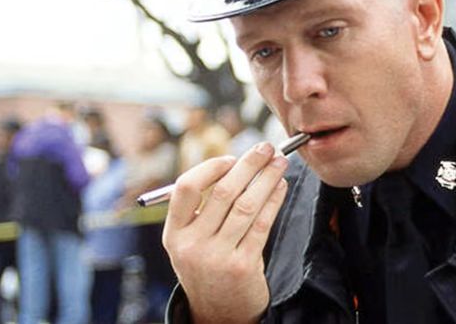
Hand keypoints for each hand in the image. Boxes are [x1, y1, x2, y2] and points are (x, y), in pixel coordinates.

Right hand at [163, 142, 288, 323]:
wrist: (219, 312)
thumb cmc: (209, 265)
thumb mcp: (191, 241)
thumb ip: (203, 208)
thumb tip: (238, 164)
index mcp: (173, 233)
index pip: (186, 188)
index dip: (211, 167)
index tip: (232, 158)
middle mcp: (191, 245)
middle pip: (222, 192)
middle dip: (248, 164)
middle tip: (266, 148)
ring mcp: (216, 257)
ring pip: (246, 205)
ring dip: (266, 178)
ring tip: (280, 163)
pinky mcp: (243, 266)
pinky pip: (262, 224)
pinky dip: (273, 200)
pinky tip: (281, 187)